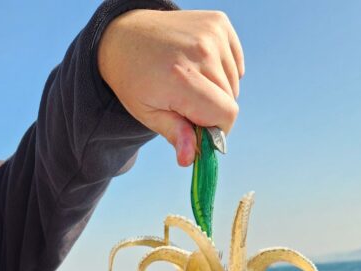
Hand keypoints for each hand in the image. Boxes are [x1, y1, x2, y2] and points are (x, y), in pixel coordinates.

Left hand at [98, 9, 244, 165]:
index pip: (225, 114)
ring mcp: (212, 33)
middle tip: (187, 104)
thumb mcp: (146, 112)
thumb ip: (174, 133)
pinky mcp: (218, 22)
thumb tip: (190, 159)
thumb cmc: (134, 80)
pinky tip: (199, 67)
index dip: (216, 129)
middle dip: (213, 111)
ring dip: (218, 90)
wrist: (125, 36)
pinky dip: (223, 70)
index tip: (199, 129)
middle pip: (230, 100)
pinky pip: (235, 62)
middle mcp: (200, 52)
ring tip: (190, 82)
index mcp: (180, 78)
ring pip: (234, 82)